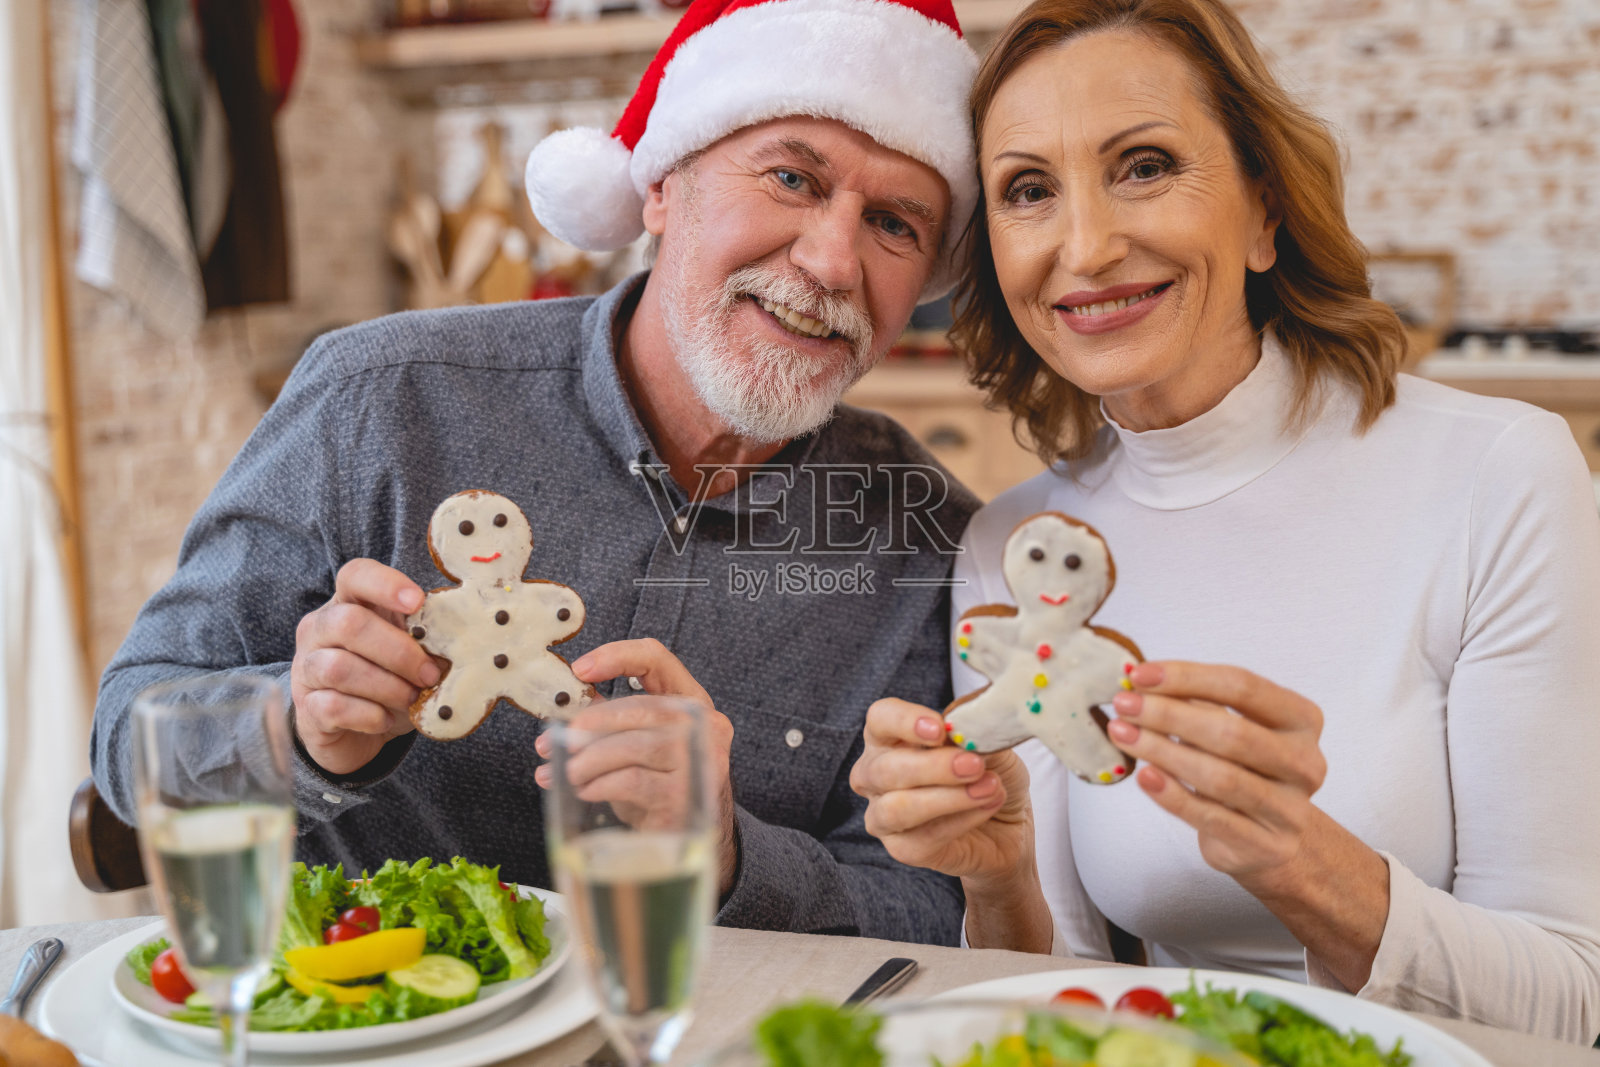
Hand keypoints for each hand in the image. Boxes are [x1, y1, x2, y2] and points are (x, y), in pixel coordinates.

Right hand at [291, 559, 436, 775]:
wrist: (357, 733)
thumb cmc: (389, 681)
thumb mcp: (411, 653)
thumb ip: (428, 639)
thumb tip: (465, 638)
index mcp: (348, 604)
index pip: (355, 575)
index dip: (386, 584)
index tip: (418, 603)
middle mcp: (319, 629)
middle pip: (349, 623)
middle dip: (399, 651)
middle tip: (430, 674)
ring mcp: (306, 668)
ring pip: (339, 667)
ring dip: (387, 686)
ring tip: (411, 698)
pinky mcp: (306, 708)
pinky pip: (334, 706)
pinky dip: (369, 715)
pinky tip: (385, 719)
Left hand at [534, 639, 736, 894]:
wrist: (684, 834)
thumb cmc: (655, 781)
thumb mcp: (635, 743)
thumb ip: (609, 721)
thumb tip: (561, 715)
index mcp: (691, 700)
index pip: (658, 659)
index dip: (618, 656)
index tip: (579, 670)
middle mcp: (705, 725)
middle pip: (645, 707)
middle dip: (595, 721)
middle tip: (562, 739)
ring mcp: (700, 762)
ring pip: (638, 746)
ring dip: (593, 758)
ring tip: (569, 772)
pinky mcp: (685, 795)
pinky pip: (635, 782)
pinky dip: (602, 784)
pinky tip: (585, 790)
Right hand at [849, 698, 1031, 888]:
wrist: (1008, 827)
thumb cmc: (989, 775)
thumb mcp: (991, 745)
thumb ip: (974, 733)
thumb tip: (968, 725)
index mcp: (890, 737)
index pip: (881, 718)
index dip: (904, 722)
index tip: (940, 729)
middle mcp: (876, 774)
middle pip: (884, 768)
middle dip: (932, 766)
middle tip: (975, 764)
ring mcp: (883, 815)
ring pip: (896, 808)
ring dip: (946, 797)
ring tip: (988, 788)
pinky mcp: (902, 849)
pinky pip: (922, 837)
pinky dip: (960, 821)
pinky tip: (986, 807)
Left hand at [1107, 661, 1328, 887]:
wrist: (1273, 842)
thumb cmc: (1245, 771)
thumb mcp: (1231, 730)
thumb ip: (1196, 704)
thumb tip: (1140, 681)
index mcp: (1302, 720)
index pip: (1243, 688)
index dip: (1187, 677)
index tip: (1139, 674)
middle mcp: (1305, 763)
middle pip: (1232, 732)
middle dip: (1169, 714)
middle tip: (1124, 704)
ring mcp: (1290, 808)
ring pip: (1220, 776)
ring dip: (1163, 751)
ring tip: (1123, 734)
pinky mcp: (1268, 846)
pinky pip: (1211, 817)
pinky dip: (1173, 795)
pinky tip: (1144, 776)